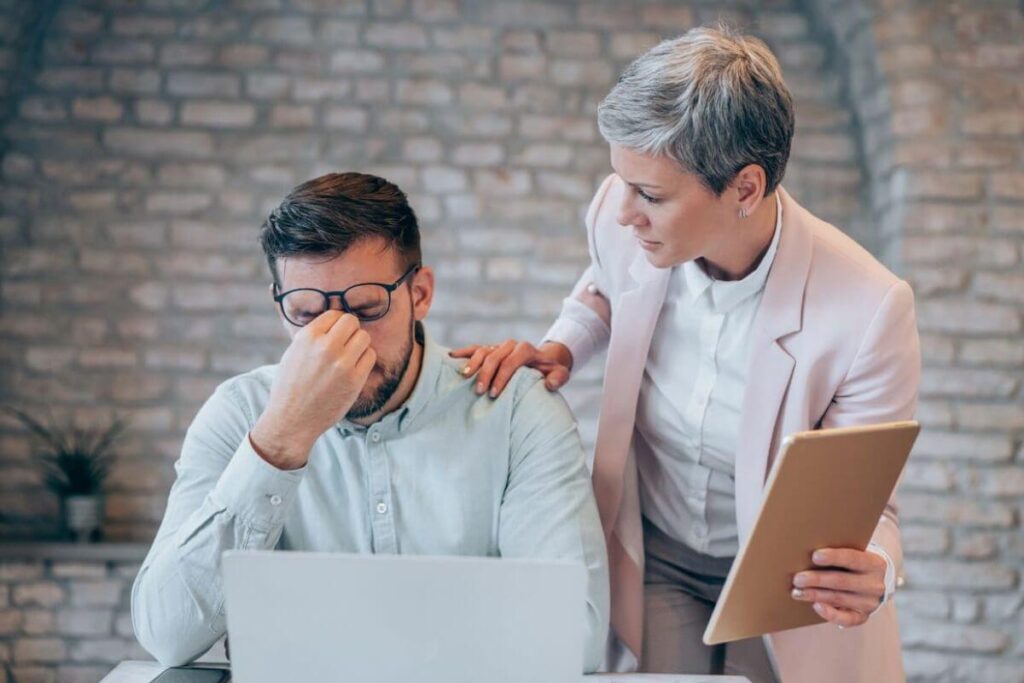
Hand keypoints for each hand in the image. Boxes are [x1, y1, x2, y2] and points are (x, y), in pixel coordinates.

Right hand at [251, 311, 375, 469]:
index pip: (334, 314)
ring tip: (349, 357)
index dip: (336, 324)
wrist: (292, 420)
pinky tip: (354, 368)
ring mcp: (342, 363)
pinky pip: (370, 356)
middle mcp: (325, 346)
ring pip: (364, 337)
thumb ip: (312, 336)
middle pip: (352, 322)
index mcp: (308, 337)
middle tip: (345, 345)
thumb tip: (333, 322)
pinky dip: (364, 359)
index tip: (334, 335)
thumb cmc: (290, 387)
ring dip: (359, 345)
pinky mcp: (355, 379)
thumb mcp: (293, 352)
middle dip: (350, 331)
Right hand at [449, 340, 572, 396]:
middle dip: (485, 374)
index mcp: (526, 349)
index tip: (494, 394)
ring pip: (483, 351)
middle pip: (494, 356)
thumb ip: (558, 379)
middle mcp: (511, 345)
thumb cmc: (551, 371)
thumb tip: (549, 384)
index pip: (511, 361)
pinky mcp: (491, 349)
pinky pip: (475, 348)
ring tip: (464, 378)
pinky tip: (451, 357)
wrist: (544, 360)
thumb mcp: (561, 374)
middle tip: (479, 392)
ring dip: (473, 364)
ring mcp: (499, 346)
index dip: (502, 377)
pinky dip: (463, 352)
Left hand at [790, 548, 887, 627]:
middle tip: (797, 578)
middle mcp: (874, 584)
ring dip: (815, 595)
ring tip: (797, 592)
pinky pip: (846, 619)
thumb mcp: (853, 554)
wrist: (871, 582)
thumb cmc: (852, 564)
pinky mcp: (862, 616)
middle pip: (842, 581)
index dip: (833, 557)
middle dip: (817, 579)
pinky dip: (830, 614)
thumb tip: (806, 550)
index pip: (853, 558)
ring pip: (839, 598)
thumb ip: (837, 553)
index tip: (815, 555)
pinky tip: (816, 606)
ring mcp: (869, 603)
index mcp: (874, 564)